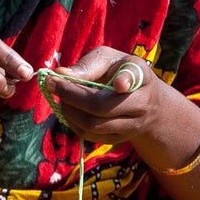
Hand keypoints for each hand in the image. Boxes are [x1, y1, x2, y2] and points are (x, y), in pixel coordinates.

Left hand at [40, 47, 165, 142]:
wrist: (146, 102)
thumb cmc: (120, 72)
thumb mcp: (109, 59)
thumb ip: (89, 64)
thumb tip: (60, 73)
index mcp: (140, 76)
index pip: (132, 78)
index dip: (124, 81)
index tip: (117, 83)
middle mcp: (140, 104)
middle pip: (101, 107)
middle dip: (70, 96)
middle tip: (53, 84)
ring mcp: (131, 126)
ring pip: (92, 126)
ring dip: (69, 111)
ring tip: (62, 97)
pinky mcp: (118, 139)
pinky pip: (89, 136)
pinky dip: (73, 122)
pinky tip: (70, 109)